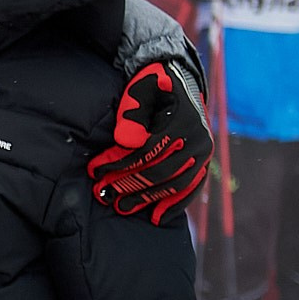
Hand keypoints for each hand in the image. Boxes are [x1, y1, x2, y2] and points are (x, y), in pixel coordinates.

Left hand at [89, 59, 212, 224]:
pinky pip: (191, 188)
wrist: (180, 81)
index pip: (147, 150)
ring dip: (145, 198)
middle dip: (127, 184)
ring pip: (173, 184)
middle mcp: (198, 141)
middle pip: (159, 171)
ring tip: (120, 208)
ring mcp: (203, 154)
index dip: (118, 162)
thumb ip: (133, 112)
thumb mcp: (140, 88)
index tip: (95, 170)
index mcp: (184, 121)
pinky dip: (175, 204)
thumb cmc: (154, 85)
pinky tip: (156, 218)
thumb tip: (126, 140)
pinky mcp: (202, 163)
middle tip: (102, 194)